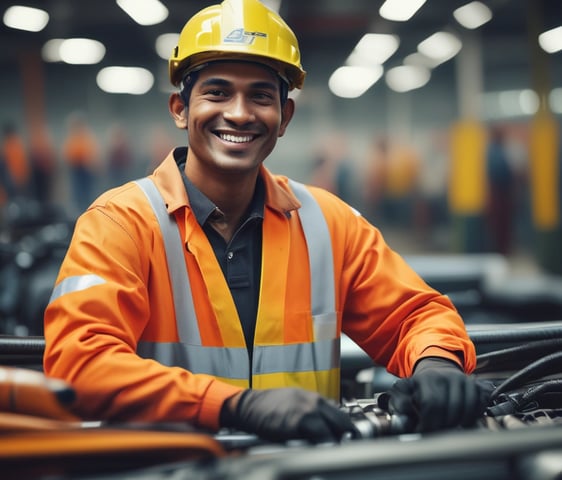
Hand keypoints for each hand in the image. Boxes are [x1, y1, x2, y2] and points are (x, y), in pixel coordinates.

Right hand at [220, 388, 355, 442]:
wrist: (248, 406)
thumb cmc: (267, 407)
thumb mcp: (294, 402)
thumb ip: (311, 411)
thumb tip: (325, 426)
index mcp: (313, 398)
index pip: (340, 413)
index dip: (346, 429)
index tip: (348, 440)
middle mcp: (314, 401)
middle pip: (342, 421)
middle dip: (346, 436)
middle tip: (346, 448)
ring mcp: (308, 410)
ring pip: (335, 427)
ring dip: (337, 441)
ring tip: (337, 451)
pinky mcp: (299, 421)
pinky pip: (321, 435)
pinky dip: (325, 444)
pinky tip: (324, 450)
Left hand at [387, 358, 492, 431]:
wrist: (437, 368)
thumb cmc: (420, 385)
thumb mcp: (404, 389)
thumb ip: (399, 401)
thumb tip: (402, 411)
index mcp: (427, 378)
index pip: (431, 403)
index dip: (428, 422)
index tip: (423, 431)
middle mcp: (447, 376)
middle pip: (450, 408)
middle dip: (443, 425)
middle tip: (436, 432)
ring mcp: (463, 380)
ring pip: (466, 408)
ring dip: (458, 423)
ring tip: (448, 427)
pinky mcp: (476, 385)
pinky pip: (479, 404)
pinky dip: (472, 417)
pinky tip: (462, 421)